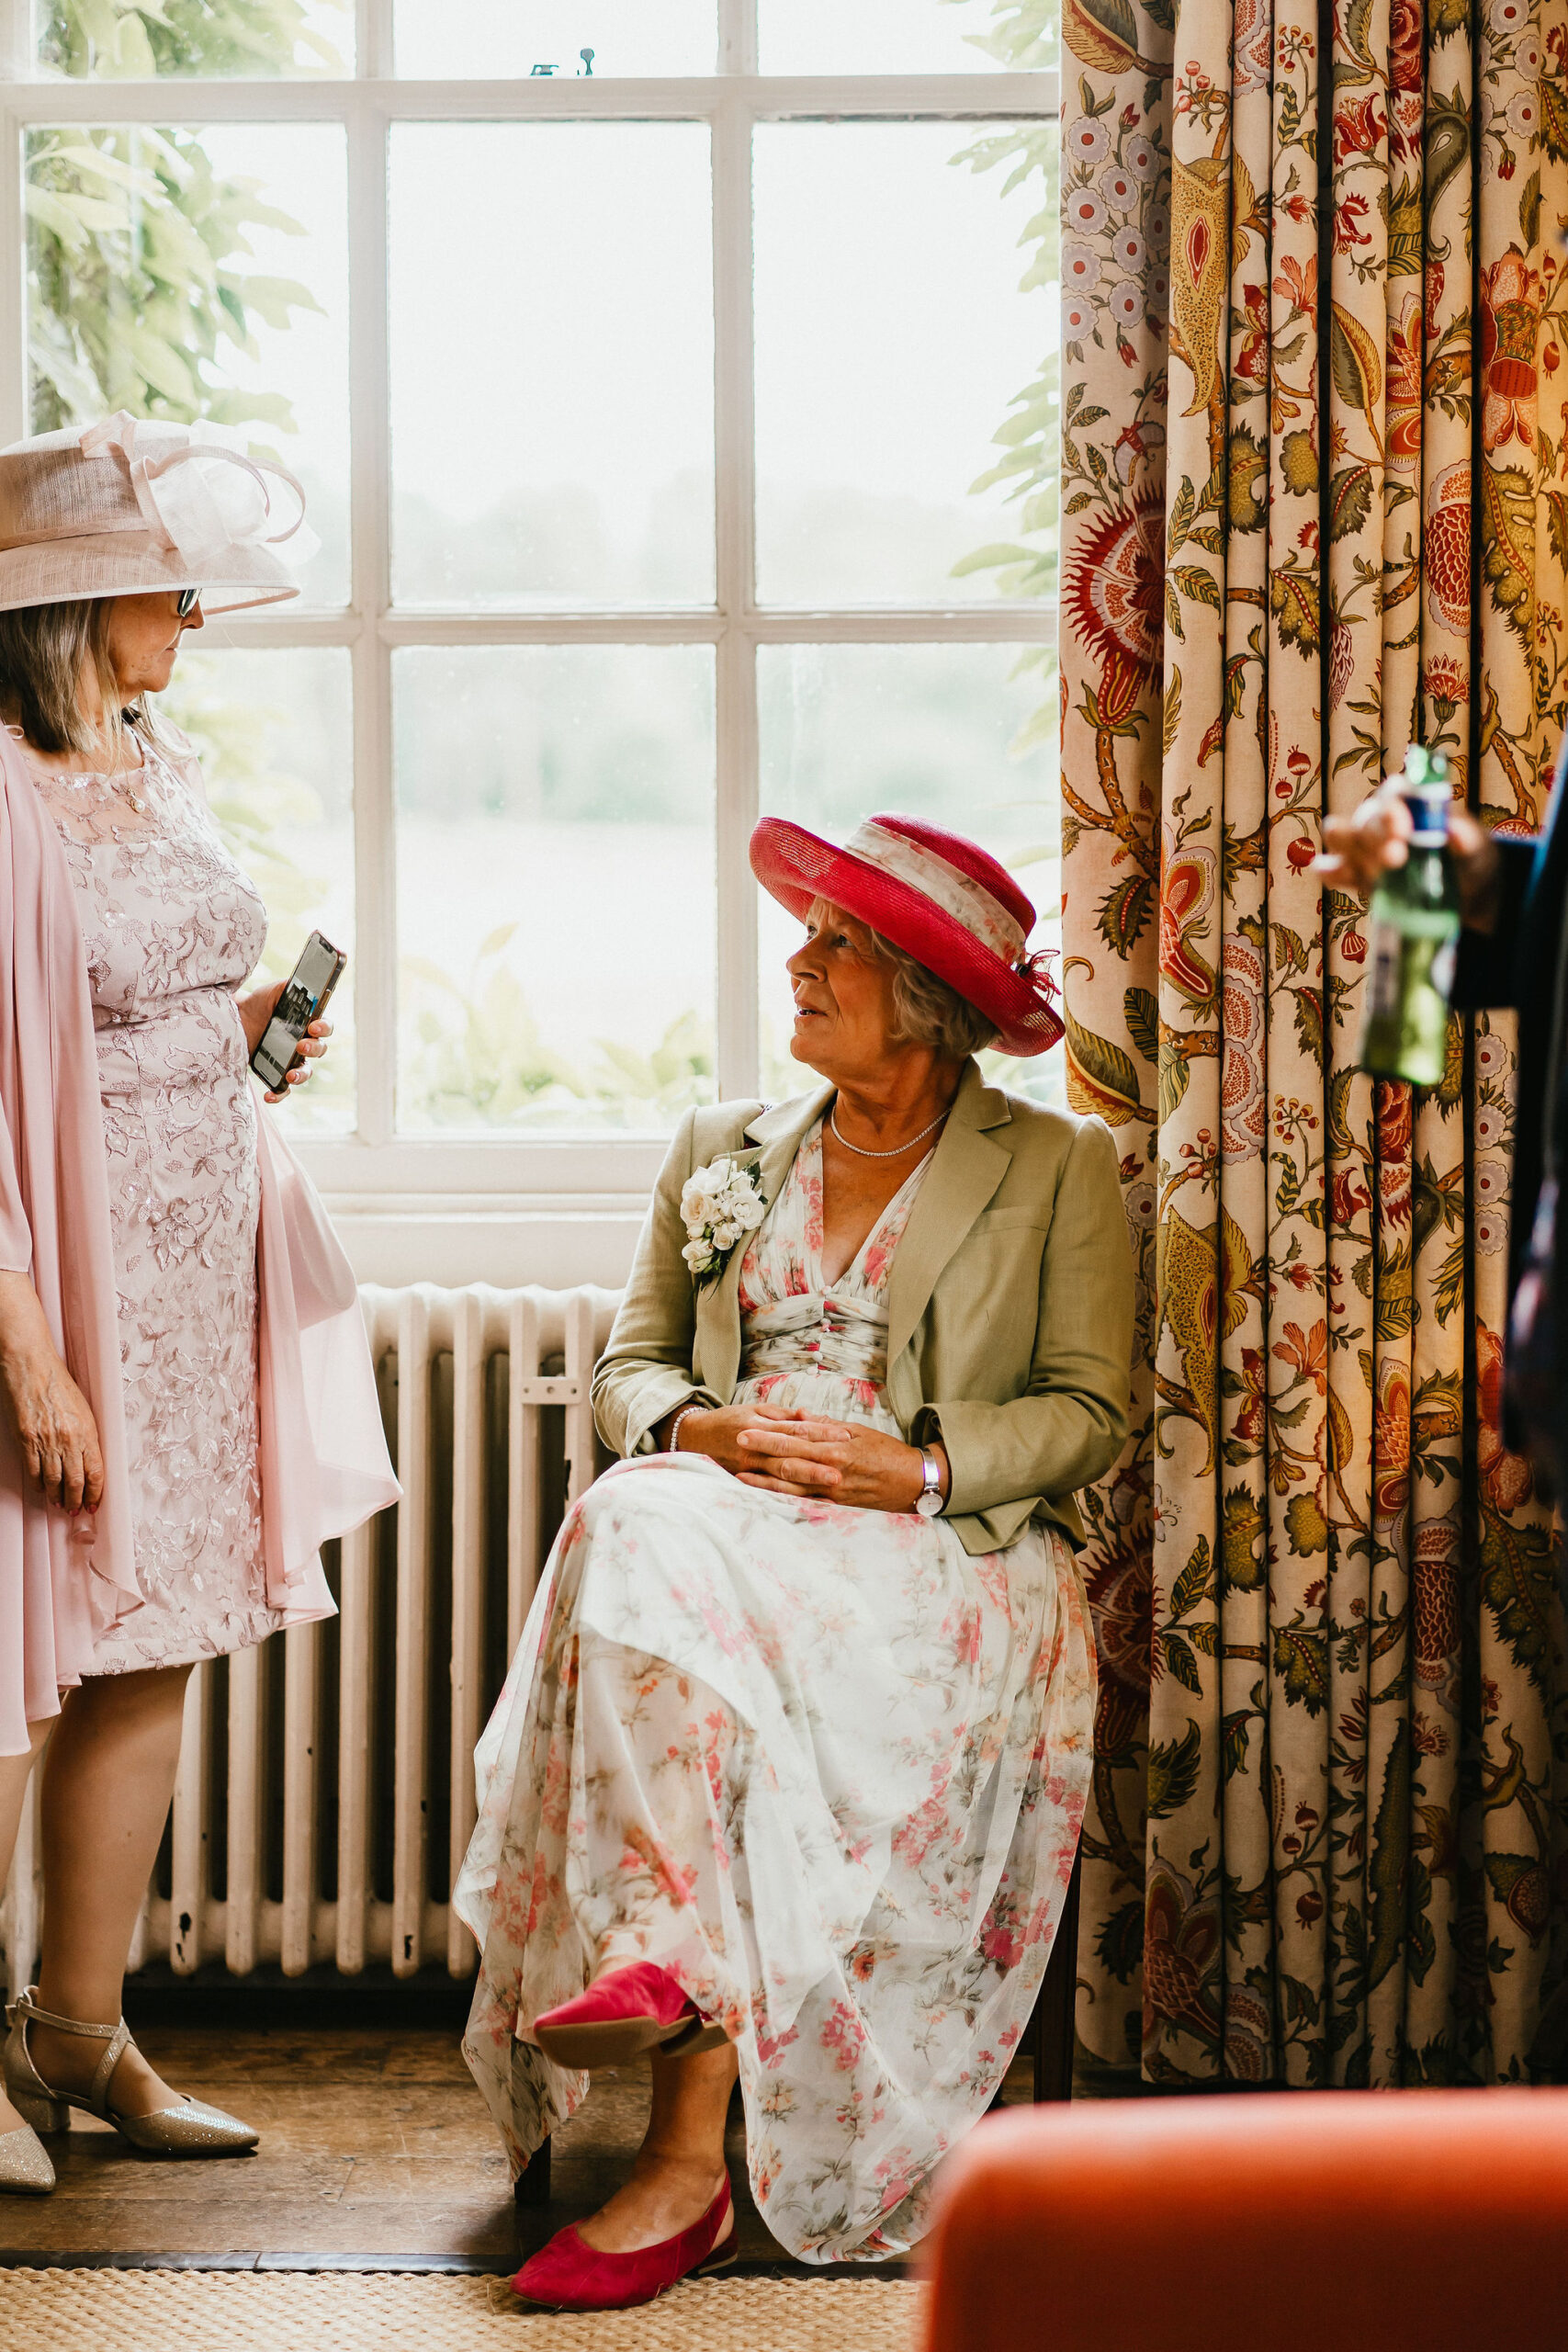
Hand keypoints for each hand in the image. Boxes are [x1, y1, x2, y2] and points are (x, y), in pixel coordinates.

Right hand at [0, 1271, 103, 1512]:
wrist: (31, 1366)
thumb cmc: (59, 1384)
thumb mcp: (83, 1409)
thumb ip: (87, 1435)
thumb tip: (89, 1461)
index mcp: (87, 1430)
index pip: (96, 1471)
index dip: (95, 1492)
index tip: (94, 1504)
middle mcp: (68, 1439)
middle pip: (75, 1481)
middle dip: (76, 1500)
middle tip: (75, 1511)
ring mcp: (46, 1441)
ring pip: (53, 1480)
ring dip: (56, 1496)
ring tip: (59, 1504)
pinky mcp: (26, 1439)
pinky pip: (33, 1470)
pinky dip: (38, 1483)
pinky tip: (41, 1489)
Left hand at [238, 979, 333, 1104]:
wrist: (234, 1018)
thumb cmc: (258, 1003)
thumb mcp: (274, 991)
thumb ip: (291, 987)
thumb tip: (305, 981)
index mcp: (307, 1022)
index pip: (325, 1027)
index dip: (324, 1028)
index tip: (314, 1027)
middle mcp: (302, 1042)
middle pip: (319, 1050)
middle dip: (313, 1049)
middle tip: (301, 1045)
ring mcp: (289, 1060)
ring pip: (305, 1072)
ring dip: (301, 1075)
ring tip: (290, 1075)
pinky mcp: (274, 1073)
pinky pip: (282, 1089)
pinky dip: (278, 1094)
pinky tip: (269, 1095)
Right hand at [659, 1401, 849, 1489]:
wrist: (694, 1437)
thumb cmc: (729, 1421)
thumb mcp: (755, 1410)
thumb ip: (783, 1415)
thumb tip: (810, 1416)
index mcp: (760, 1426)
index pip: (796, 1430)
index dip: (821, 1433)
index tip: (845, 1437)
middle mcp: (754, 1449)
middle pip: (790, 1457)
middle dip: (816, 1465)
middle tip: (842, 1471)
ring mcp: (747, 1468)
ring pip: (781, 1477)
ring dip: (806, 1483)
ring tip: (829, 1488)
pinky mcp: (743, 1482)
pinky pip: (769, 1491)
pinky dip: (789, 1497)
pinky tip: (808, 1503)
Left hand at [734, 1406, 949, 1514]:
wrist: (913, 1482)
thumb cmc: (887, 1453)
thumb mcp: (859, 1431)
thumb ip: (826, 1425)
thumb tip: (797, 1416)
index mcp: (837, 1447)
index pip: (798, 1438)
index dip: (770, 1434)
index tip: (748, 1428)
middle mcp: (833, 1469)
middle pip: (790, 1460)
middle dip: (762, 1452)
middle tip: (737, 1443)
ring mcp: (833, 1491)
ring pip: (793, 1486)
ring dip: (765, 1481)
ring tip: (741, 1474)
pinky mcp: (836, 1507)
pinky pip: (806, 1503)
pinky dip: (784, 1501)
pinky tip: (767, 1499)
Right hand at [1313, 781, 1501, 931]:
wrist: (1463, 891)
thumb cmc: (1470, 858)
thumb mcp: (1478, 849)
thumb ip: (1468, 839)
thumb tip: (1453, 830)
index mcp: (1411, 802)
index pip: (1392, 793)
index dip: (1392, 809)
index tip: (1404, 832)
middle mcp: (1382, 818)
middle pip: (1366, 818)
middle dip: (1376, 837)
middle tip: (1396, 859)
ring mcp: (1365, 847)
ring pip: (1343, 838)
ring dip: (1353, 853)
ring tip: (1377, 875)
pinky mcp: (1357, 874)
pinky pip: (1334, 869)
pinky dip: (1332, 871)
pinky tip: (1337, 874)